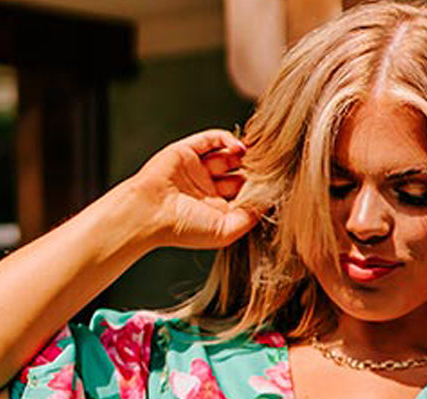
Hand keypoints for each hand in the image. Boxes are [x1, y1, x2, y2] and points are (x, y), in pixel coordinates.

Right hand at [127, 128, 262, 250]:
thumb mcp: (225, 231)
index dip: (259, 188)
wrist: (151, 212)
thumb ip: (248, 218)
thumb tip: (268, 202)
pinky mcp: (188, 151)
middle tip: (270, 165)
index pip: (245, 195)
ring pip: (227, 155)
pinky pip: (211, 139)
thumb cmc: (185, 228)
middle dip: (253, 170)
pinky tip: (238, 146)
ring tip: (257, 153)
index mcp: (218, 210)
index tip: (275, 183)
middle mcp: (208, 190)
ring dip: (243, 154)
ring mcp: (198, 169)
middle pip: (238, 174)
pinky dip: (226, 138)